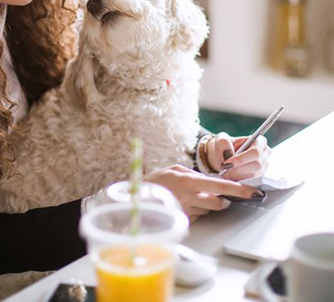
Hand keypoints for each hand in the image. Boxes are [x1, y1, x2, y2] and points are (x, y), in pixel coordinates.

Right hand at [144, 165, 263, 223]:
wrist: (138, 200)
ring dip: (205, 204)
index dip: (239, 190)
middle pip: (219, 203)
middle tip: (213, 194)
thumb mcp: (174, 170)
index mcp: (189, 181)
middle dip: (221, 199)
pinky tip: (184, 204)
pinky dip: (196, 210)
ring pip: (208, 210)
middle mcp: (190, 198)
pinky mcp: (184, 221)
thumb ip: (193, 174)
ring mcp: (187, 211)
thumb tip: (209, 180)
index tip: (253, 192)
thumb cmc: (155, 182)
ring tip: (189, 197)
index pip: (220, 186)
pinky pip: (198, 216)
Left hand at [206, 132, 270, 180]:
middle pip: (257, 165)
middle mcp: (265, 154)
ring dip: (237, 175)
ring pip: (254, 175)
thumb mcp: (221, 139)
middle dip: (239, 169)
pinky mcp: (259, 176)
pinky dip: (238, 180)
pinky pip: (251, 182)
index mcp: (259, 141)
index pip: (255, 152)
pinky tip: (229, 175)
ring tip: (225, 171)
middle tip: (225, 169)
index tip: (227, 163)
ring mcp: (263, 166)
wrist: (223, 155)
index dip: (241, 159)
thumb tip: (229, 153)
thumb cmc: (225, 145)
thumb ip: (224, 143)